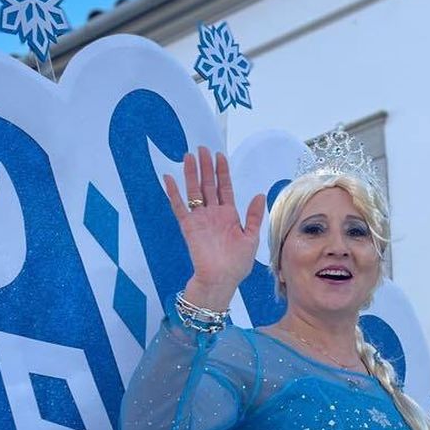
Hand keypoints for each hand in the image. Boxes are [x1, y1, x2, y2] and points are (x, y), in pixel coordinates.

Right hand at [163, 146, 266, 311]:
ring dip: (191, 174)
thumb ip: (254, 216)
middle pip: (208, 185)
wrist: (221, 280)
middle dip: (206, 167)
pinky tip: (168, 178)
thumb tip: (260, 194)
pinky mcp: (189, 226)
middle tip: (202, 149)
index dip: (222, 172)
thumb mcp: (252, 238)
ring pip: (194, 191)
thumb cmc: (237, 264)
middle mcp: (213, 213)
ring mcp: (200, 219)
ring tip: (188, 156)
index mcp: (229, 215)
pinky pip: (179, 206)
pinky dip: (173, 193)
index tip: (220, 156)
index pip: (225, 188)